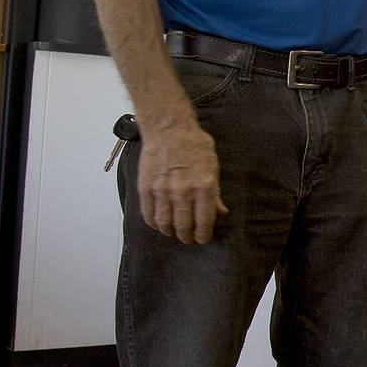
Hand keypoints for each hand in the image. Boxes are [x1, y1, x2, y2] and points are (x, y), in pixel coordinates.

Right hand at [137, 118, 227, 243]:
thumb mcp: (213, 165)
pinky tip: (159, 224)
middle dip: (187, 236)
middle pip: (183, 225)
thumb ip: (216, 192)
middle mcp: (183, 190)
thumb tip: (220, 212)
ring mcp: (162, 190)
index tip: (202, 239)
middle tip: (188, 238)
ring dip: (170, 232)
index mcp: (204, 185)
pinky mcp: (145, 187)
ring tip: (174, 233)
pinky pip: (148, 213)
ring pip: (165, 223)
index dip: (203, 234)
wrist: (168, 128)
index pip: (204, 220)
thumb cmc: (193, 144)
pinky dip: (154, 223)